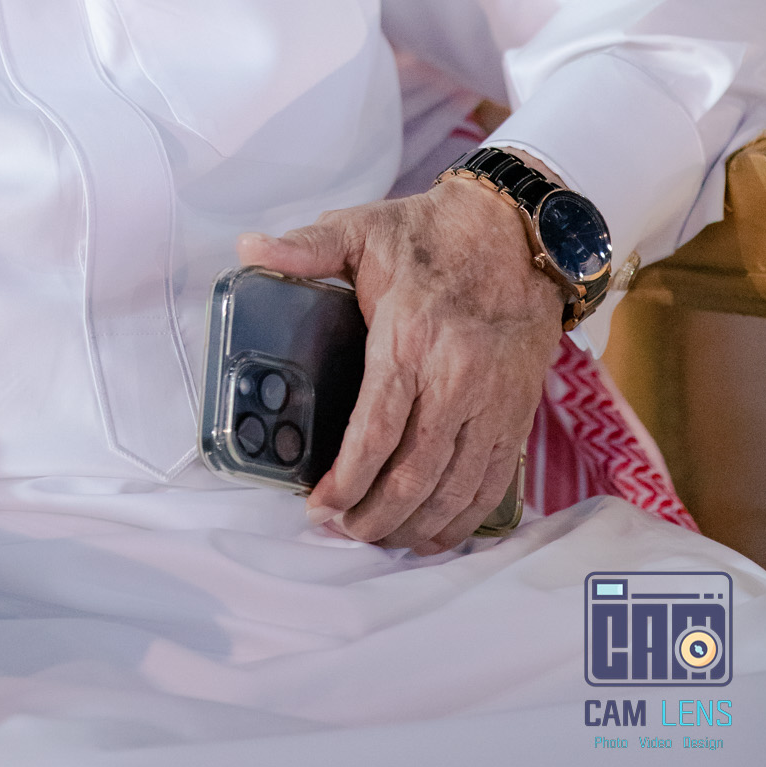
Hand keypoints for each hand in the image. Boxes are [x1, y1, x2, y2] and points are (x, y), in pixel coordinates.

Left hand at [237, 171, 563, 553]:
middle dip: (373, 516)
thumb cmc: (431, 235)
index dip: (347, 479)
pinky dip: (463, 519)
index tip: (319, 505)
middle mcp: (455, 378)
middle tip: (342, 530)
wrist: (515, 234)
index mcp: (410, 338)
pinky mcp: (517, 413)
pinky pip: (493, 483)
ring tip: (378, 538)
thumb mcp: (362, 229)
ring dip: (415, 526)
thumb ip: (305, 247)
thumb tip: (248, 250)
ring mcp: (491, 401)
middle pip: (414, 474)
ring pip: (455, 488)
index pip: (376, 429)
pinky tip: (434, 533)